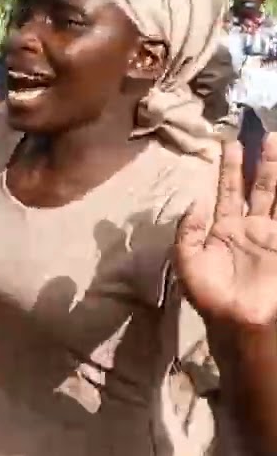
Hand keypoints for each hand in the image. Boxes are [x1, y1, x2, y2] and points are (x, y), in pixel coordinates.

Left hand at [176, 135, 276, 328]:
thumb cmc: (210, 295)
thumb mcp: (186, 262)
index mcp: (223, 230)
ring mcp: (272, 235)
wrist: (239, 320)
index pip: (228, 191)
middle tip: (266, 134)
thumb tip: (195, 200)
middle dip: (263, 162)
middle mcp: (250, 227)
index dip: (229, 169)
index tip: (230, 143)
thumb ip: (187, 230)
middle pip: (259, 187)